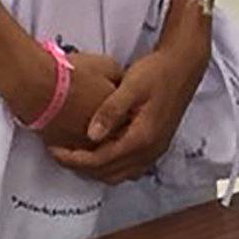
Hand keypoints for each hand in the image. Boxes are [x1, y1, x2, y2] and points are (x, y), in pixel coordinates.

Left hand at [49, 43, 205, 183]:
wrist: (183, 65)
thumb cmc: (158, 71)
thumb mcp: (131, 86)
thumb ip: (110, 110)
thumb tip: (91, 135)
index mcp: (143, 137)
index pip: (101, 161)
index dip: (74, 159)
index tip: (55, 150)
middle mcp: (150, 150)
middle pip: (108, 173)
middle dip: (80, 167)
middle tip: (58, 153)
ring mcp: (154, 150)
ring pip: (118, 174)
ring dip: (94, 169)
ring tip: (73, 153)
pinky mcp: (155, 145)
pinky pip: (128, 167)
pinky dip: (109, 165)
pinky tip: (95, 150)